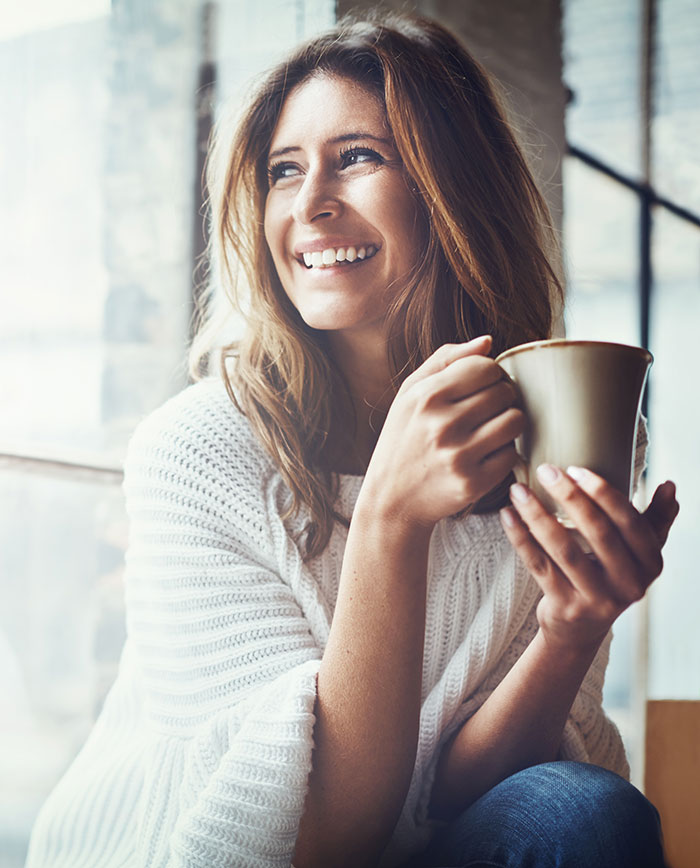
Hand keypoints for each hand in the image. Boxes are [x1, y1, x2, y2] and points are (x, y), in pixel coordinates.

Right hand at [363, 335, 523, 528]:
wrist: (392, 499)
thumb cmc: (403, 439)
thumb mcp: (409, 394)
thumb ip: (445, 360)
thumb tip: (487, 342)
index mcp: (426, 396)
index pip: (485, 367)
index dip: (491, 374)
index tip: (482, 386)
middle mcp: (442, 425)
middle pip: (504, 392)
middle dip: (502, 397)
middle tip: (487, 410)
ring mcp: (459, 456)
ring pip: (515, 421)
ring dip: (509, 423)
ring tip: (490, 429)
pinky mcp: (473, 483)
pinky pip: (511, 454)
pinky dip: (503, 452)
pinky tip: (485, 454)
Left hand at [500, 465, 678, 651]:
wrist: (581, 629)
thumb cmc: (610, 577)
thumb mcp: (639, 553)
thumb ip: (655, 520)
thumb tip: (670, 486)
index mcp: (650, 563)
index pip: (630, 523)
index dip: (604, 494)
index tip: (576, 469)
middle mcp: (629, 584)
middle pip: (598, 533)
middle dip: (570, 497)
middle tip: (547, 470)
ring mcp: (597, 599)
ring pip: (564, 550)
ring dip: (538, 515)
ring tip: (518, 490)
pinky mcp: (566, 607)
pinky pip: (539, 566)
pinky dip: (520, 538)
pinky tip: (508, 515)